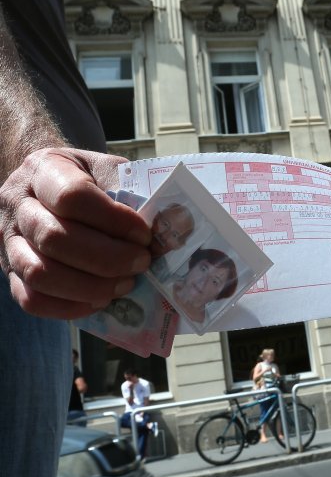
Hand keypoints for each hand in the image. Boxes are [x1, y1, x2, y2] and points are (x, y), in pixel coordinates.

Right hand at [0, 148, 151, 318]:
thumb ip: (133, 193)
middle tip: (142, 263)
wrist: (49, 185)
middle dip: (107, 258)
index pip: (72, 197)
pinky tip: (101, 300)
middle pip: (54, 239)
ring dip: (91, 286)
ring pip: (40, 274)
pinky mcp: (11, 273)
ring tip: (125, 284)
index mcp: (44, 170)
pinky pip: (32, 299)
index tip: (145, 234)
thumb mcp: (109, 170)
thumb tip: (169, 231)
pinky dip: (70, 307)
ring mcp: (7, 241)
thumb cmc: (88, 179)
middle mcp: (17, 205)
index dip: (113, 220)